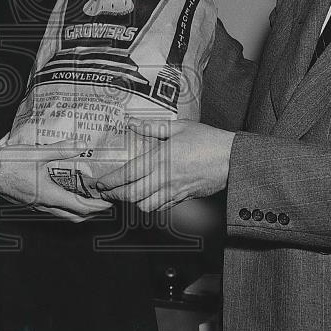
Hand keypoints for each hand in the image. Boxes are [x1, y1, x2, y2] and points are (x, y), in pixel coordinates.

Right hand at [0, 138, 110, 221]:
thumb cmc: (8, 163)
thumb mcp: (37, 153)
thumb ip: (61, 149)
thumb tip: (82, 144)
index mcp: (49, 195)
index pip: (81, 207)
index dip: (98, 206)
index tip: (110, 201)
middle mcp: (44, 204)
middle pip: (75, 216)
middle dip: (93, 211)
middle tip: (104, 201)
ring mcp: (36, 205)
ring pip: (64, 214)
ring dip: (79, 209)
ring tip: (89, 197)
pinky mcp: (30, 201)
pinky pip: (53, 208)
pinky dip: (66, 204)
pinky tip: (66, 191)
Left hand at [94, 119, 234, 212]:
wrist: (231, 159)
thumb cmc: (207, 140)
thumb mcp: (179, 127)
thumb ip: (152, 127)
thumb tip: (131, 123)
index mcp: (160, 159)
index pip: (128, 174)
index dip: (110, 181)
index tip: (99, 183)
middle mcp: (164, 178)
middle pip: (132, 195)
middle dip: (114, 196)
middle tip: (104, 193)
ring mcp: (174, 190)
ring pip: (145, 206)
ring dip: (131, 202)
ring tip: (124, 195)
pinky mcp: (183, 197)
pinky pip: (161, 207)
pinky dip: (149, 205)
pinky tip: (145, 197)